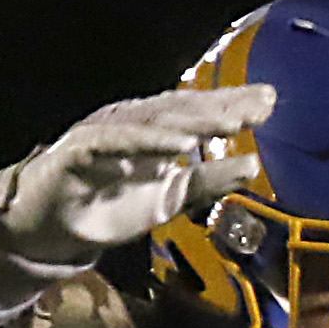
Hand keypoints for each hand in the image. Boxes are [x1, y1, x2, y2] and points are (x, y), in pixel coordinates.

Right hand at [0, 85, 277, 268]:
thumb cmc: (115, 203)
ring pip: (154, 121)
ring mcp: (106, 134)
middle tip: (263, 102)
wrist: (58, 226)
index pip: (198, 112)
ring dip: (194, 120)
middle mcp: (133, 124)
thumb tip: (255, 164)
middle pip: (182, 109)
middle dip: (223, 105)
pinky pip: (116, 143)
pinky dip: (147, 142)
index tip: (270, 100)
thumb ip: (211, 180)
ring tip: (233, 121)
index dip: (233, 104)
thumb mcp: (175, 196)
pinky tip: (179, 145)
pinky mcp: (81, 152)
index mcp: (155, 130)